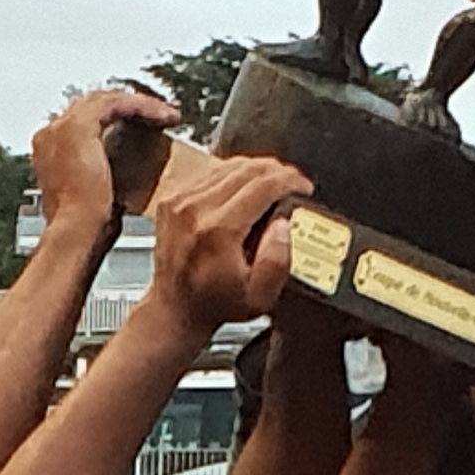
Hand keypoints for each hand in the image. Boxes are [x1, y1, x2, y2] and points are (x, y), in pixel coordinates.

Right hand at [31, 82, 179, 230]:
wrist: (75, 235)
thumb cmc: (84, 229)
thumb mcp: (93, 197)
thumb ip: (100, 178)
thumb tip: (122, 178)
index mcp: (49, 150)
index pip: (84, 121)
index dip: (115, 119)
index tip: (140, 127)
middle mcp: (51, 134)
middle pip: (95, 104)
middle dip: (128, 107)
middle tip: (156, 115)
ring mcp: (62, 128)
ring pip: (108, 101)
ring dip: (140, 105)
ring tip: (166, 115)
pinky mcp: (80, 126)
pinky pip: (117, 104)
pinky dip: (143, 107)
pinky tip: (164, 117)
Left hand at [147, 151, 306, 332]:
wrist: (175, 309)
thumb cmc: (214, 304)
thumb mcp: (259, 296)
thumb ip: (278, 261)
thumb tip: (283, 225)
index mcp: (217, 231)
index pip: (262, 185)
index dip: (290, 180)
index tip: (303, 186)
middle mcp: (195, 210)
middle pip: (246, 169)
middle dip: (277, 171)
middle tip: (292, 183)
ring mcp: (179, 202)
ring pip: (228, 165)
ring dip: (256, 170)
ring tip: (272, 184)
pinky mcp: (171, 199)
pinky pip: (209, 173)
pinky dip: (232, 175)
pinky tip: (244, 188)